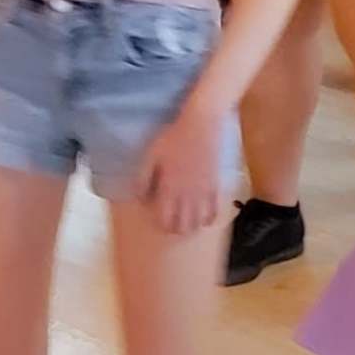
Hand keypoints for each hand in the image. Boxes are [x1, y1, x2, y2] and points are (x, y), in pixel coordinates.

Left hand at [137, 96, 231, 238]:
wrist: (201, 125)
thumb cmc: (173, 138)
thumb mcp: (151, 156)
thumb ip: (143, 178)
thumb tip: (140, 198)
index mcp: (169, 188)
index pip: (165, 219)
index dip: (161, 224)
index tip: (157, 221)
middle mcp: (187, 195)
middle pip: (183, 226)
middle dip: (176, 229)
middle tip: (171, 224)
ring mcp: (203, 192)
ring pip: (198, 222)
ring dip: (191, 226)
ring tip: (185, 223)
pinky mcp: (215, 187)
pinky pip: (214, 212)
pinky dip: (208, 219)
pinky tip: (203, 219)